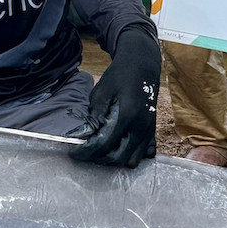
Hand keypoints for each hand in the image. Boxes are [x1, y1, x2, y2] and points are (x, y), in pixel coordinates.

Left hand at [68, 29, 159, 168]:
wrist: (142, 66)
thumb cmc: (119, 77)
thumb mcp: (101, 91)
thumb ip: (94, 115)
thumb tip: (83, 136)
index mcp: (127, 115)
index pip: (105, 144)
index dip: (86, 152)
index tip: (74, 152)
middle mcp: (140, 127)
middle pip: (118, 158)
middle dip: (99, 159)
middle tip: (86, 152)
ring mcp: (149, 131)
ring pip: (132, 160)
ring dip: (116, 159)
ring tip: (103, 149)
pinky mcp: (152, 131)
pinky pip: (144, 154)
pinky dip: (131, 155)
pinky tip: (120, 145)